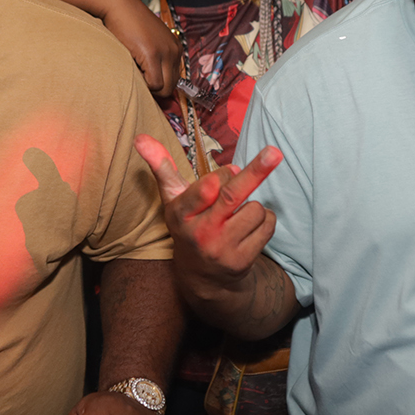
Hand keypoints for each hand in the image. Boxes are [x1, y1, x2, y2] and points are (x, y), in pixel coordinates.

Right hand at [102, 0, 181, 96]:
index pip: (174, 79)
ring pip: (164, 88)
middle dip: (155, 90)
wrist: (117, 5)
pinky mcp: (153, 54)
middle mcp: (175, 50)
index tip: (144, 80)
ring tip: (134, 73)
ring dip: (148, 87)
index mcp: (175, 47)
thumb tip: (152, 83)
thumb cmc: (126, 23)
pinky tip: (131, 70)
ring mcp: (165, 52)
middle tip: (138, 80)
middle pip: (171, 87)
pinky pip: (153, 83)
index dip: (158, 85)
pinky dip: (142, 84)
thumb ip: (154, 58)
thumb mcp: (147, 40)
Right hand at [134, 134, 280, 295]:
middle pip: (232, 196)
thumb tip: (140, 137)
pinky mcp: (242, 261)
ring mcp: (222, 249)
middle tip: (274, 152)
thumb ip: (161, 167)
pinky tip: (249, 227)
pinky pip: (267, 225)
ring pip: (255, 209)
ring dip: (254, 205)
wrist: (202, 277)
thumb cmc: (189, 225)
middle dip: (255, 171)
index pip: (205, 189)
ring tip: (239, 214)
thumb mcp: (172, 199)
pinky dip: (265, 220)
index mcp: (181, 214)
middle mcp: (200, 233)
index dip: (223, 175)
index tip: (233, 168)